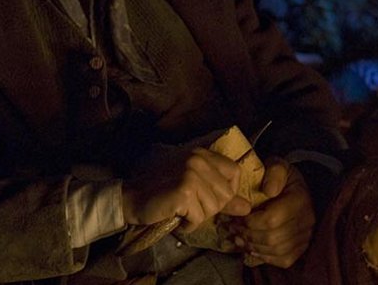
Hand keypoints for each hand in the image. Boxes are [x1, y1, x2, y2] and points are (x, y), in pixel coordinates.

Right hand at [121, 147, 251, 232]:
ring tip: (181, 209)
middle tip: (190, 205)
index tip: (212, 198)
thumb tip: (247, 207)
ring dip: (198, 216)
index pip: (234, 172)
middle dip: (210, 208)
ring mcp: (191, 174)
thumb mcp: (193, 186)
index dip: (228, 191)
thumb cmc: (161, 191)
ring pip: (214, 208)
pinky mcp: (184, 192)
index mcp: (201, 154)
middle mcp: (198, 160)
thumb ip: (220, 194)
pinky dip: (188, 224)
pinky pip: (199, 217)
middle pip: (226, 194)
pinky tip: (175, 215)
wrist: (131, 197)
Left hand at [223, 157, 314, 267]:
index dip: (249, 221)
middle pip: (272, 238)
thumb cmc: (281, 177)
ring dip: (253, 247)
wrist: (295, 188)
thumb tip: (269, 191)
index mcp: (299, 200)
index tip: (236, 216)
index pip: (271, 219)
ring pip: (277, 251)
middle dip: (248, 235)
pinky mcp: (301, 248)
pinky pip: (283, 260)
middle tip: (232, 228)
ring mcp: (305, 237)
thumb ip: (274, 173)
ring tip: (238, 238)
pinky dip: (264, 257)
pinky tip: (251, 248)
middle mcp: (306, 221)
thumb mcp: (278, 165)